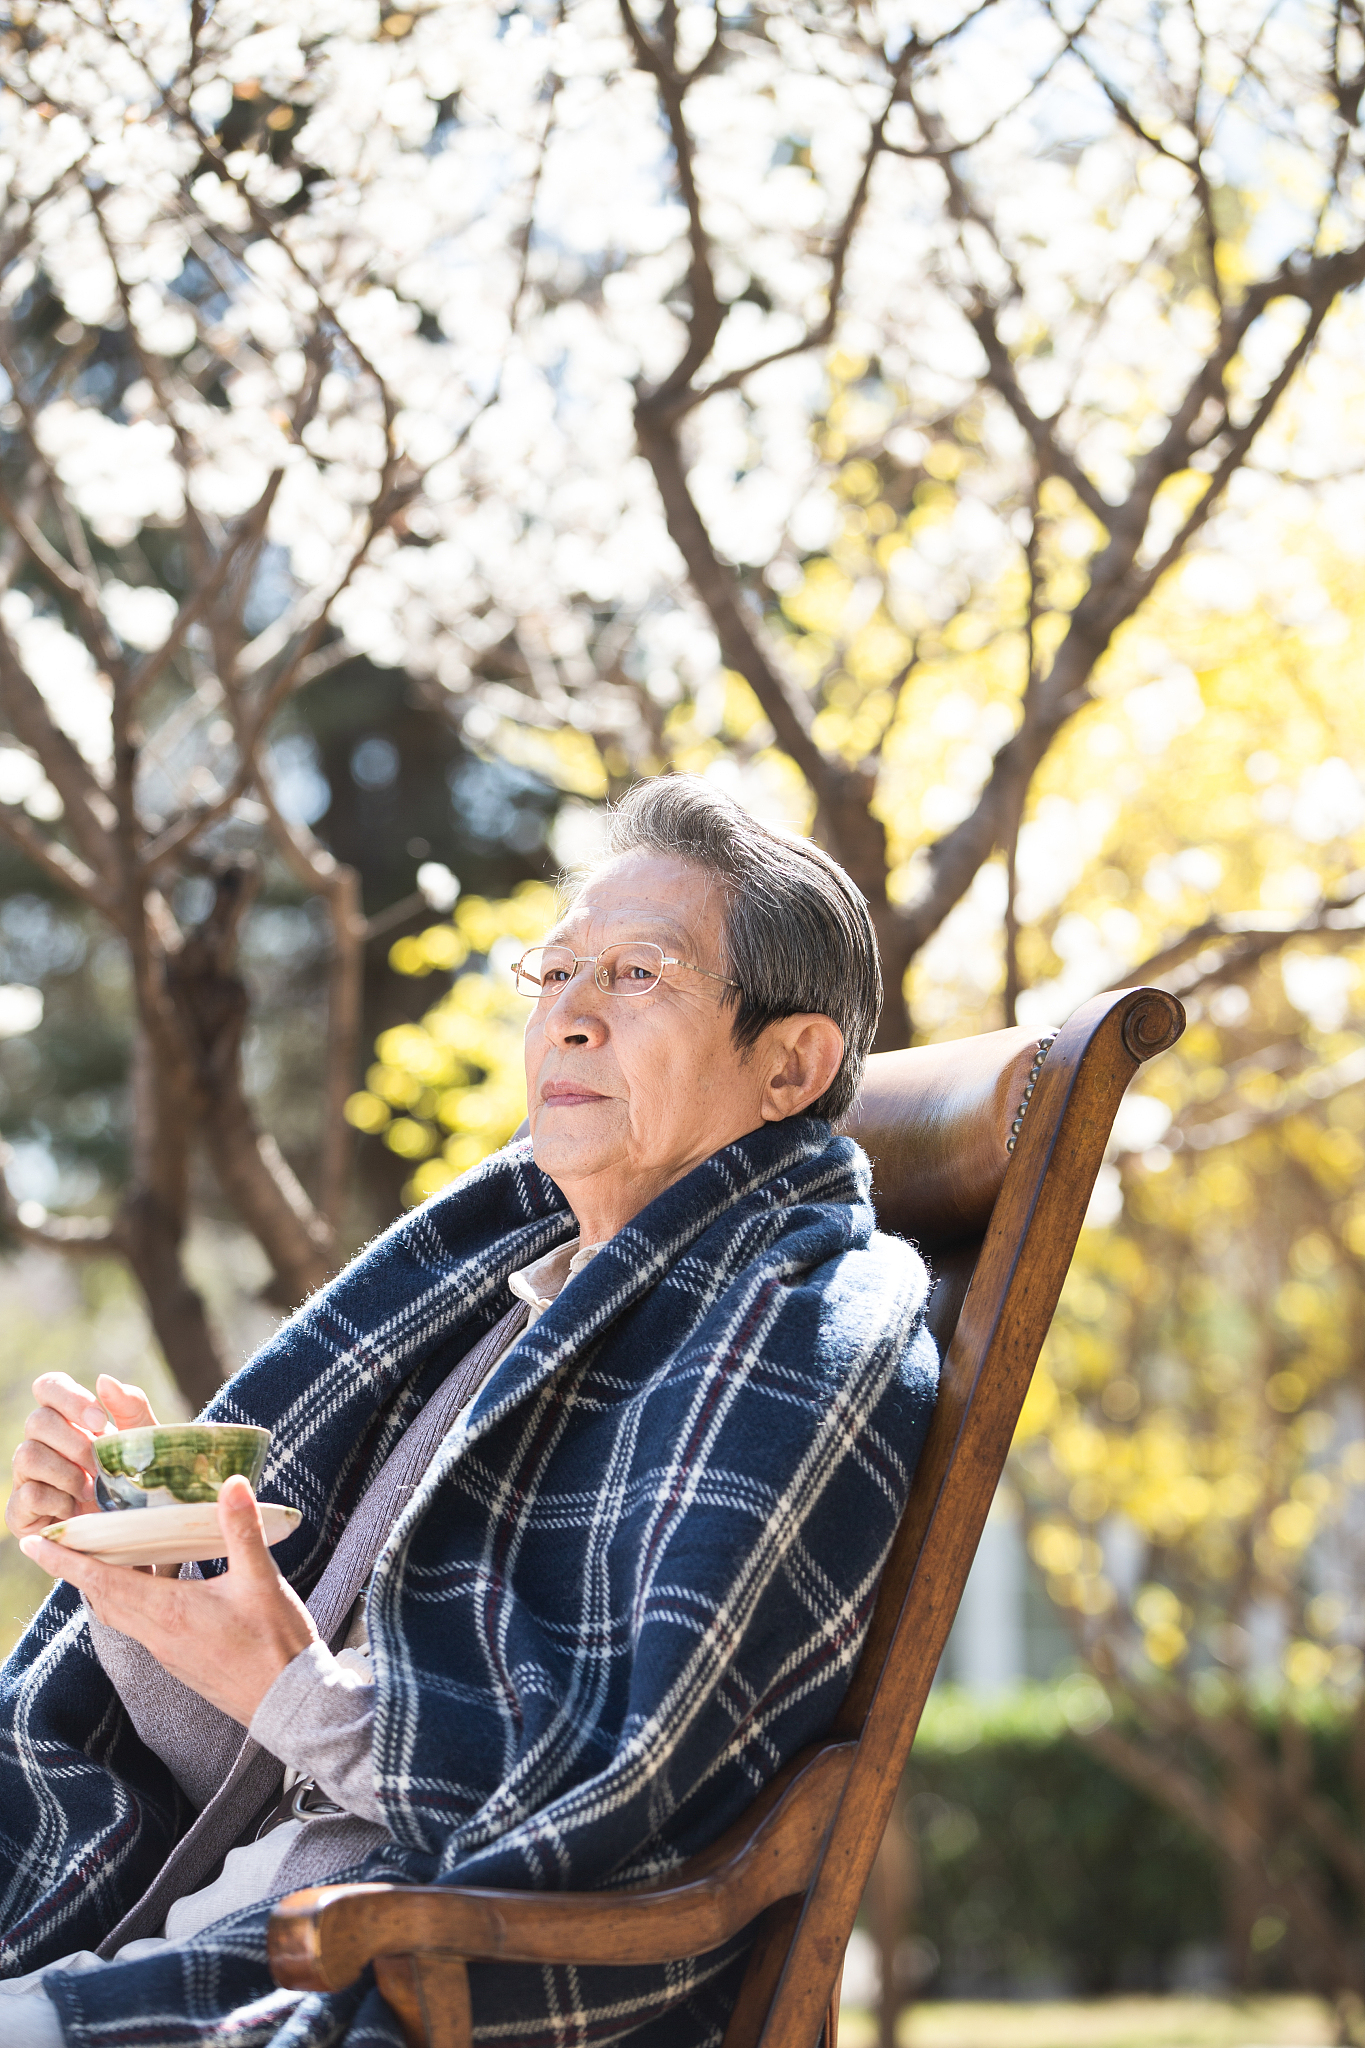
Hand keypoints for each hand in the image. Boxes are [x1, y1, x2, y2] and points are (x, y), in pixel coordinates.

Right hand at [6, 1373, 157, 1541]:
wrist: (134, 1528)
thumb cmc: (138, 1477)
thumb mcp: (144, 1440)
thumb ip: (130, 1406)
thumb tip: (103, 1380)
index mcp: (68, 1418)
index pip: (48, 1387)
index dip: (69, 1397)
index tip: (99, 1420)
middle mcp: (41, 1443)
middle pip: (37, 1420)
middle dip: (74, 1443)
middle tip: (101, 1465)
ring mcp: (27, 1477)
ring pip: (27, 1456)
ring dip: (67, 1474)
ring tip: (93, 1491)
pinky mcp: (20, 1512)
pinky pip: (26, 1496)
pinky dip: (56, 1502)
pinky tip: (75, 1510)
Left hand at [20, 1475, 317, 1724]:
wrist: (286, 1702)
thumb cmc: (275, 1643)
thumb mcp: (261, 1580)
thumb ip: (241, 1530)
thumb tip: (233, 1483)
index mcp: (167, 1611)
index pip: (101, 1581)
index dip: (65, 1561)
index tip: (34, 1544)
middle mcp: (156, 1633)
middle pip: (101, 1596)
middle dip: (79, 1567)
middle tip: (69, 1537)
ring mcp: (165, 1650)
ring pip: (119, 1612)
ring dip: (108, 1582)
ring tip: (116, 1550)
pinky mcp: (178, 1659)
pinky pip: (140, 1623)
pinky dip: (134, 1597)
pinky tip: (163, 1579)